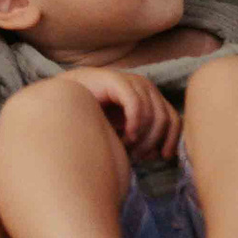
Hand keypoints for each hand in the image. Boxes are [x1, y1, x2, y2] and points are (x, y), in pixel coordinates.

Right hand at [60, 69, 180, 160]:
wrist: (62, 100)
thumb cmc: (93, 119)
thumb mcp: (123, 132)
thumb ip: (142, 140)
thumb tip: (159, 153)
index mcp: (150, 98)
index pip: (174, 118)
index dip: (172, 139)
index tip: (162, 157)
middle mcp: (145, 87)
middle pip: (165, 118)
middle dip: (153, 141)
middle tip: (136, 155)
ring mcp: (132, 82)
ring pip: (153, 114)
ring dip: (142, 136)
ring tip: (125, 146)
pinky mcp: (117, 80)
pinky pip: (136, 105)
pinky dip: (134, 124)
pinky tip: (125, 136)